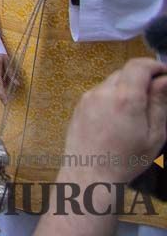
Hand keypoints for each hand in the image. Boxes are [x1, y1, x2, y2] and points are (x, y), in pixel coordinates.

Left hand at [59, 58, 166, 185]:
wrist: (89, 172)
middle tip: (154, 95)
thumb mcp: (154, 135)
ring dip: (126, 87)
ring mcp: (88, 97)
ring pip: (112, 81)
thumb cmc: (127, 159)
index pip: (138, 65)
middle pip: (125, 72)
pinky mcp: (79, 104)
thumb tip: (164, 79)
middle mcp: (103, 91)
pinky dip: (112, 96)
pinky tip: (117, 117)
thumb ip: (159, 103)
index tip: (165, 74)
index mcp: (125, 97)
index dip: (154, 65)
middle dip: (141, 78)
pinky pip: (100, 92)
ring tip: (136, 110)